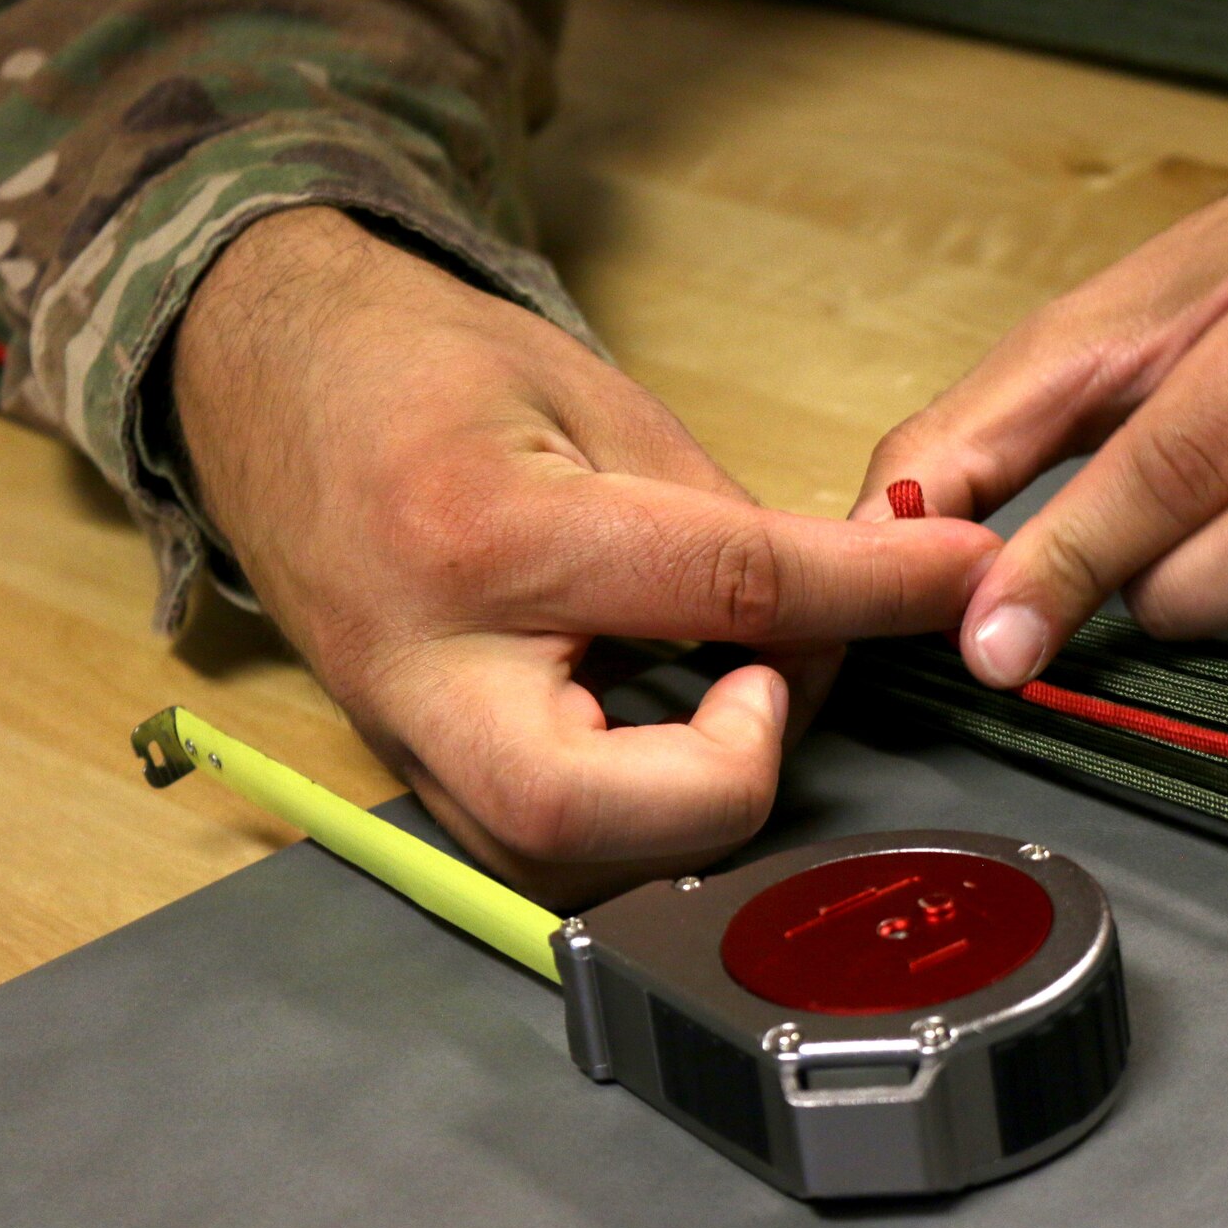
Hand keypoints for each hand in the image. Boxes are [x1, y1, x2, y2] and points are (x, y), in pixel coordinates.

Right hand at [173, 208, 998, 903]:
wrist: (266, 381)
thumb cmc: (427, 368)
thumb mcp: (594, 399)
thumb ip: (719, 519)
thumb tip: (837, 607)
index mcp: (485, 531)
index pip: (723, 589)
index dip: (874, 590)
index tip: (962, 571)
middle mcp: (428, 662)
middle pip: (591, 816)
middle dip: (732, 776)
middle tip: (775, 681)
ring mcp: (403, 735)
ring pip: (566, 859)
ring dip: (691, 801)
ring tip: (733, 687)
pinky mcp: (412, 768)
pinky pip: (544, 838)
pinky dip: (641, 804)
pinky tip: (675, 720)